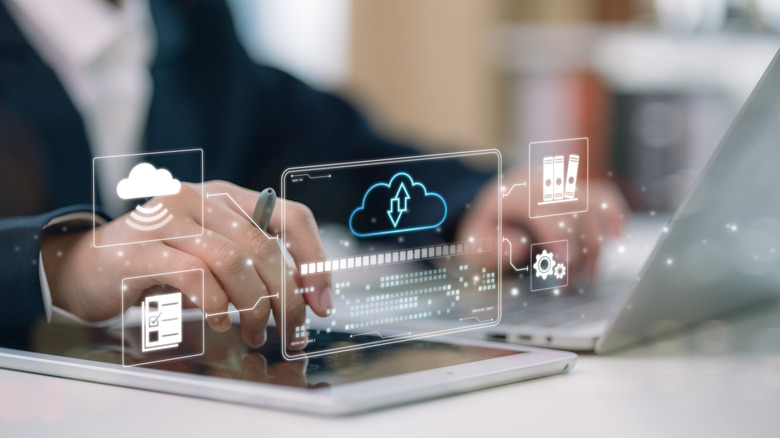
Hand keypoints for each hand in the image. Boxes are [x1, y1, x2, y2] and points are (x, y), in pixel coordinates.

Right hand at [41, 181, 331, 349]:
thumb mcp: (213, 254)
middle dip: (286, 297)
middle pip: (265, 247)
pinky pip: (195, 275)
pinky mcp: (141, 247)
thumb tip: (302, 298)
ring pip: (234, 261)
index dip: (315, 261)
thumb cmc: (160, 263)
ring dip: (254, 306)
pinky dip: (215, 303)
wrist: (87, 265)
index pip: (291, 217)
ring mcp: (168, 218)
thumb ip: (251, 263)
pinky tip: (221, 320)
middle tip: (291, 331)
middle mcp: (201, 197)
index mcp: (227, 196)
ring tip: (253, 333)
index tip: (322, 302)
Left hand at [456, 167, 626, 277]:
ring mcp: (561, 185)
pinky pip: (603, 195)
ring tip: (588, 276)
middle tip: (571, 283)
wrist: (493, 206)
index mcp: (513, 193)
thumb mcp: (475, 242)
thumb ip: (491, 247)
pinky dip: (615, 213)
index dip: (557, 234)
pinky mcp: (577, 190)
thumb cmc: (486, 230)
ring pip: (592, 205)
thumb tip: (518, 248)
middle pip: (572, 209)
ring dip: (596, 242)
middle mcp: (541, 183)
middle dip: (577, 248)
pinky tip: (618, 236)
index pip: (542, 208)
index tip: (568, 262)